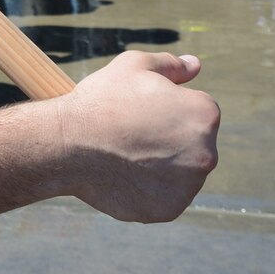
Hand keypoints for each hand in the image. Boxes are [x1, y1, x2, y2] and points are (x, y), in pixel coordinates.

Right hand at [58, 51, 219, 222]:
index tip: (140, 110)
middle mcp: (206, 154)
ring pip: (179, 172)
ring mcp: (189, 186)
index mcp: (204, 115)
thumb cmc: (101, 100)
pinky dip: (148, 188)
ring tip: (125, 153)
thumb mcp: (134, 65)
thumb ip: (172, 65)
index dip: (166, 107)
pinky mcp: (169, 209)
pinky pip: (163, 196)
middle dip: (169, 137)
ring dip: (161, 164)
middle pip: (192, 144)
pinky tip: (124, 173)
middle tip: (131, 132)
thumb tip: (196, 64)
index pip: (197, 111)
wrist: (68, 144)